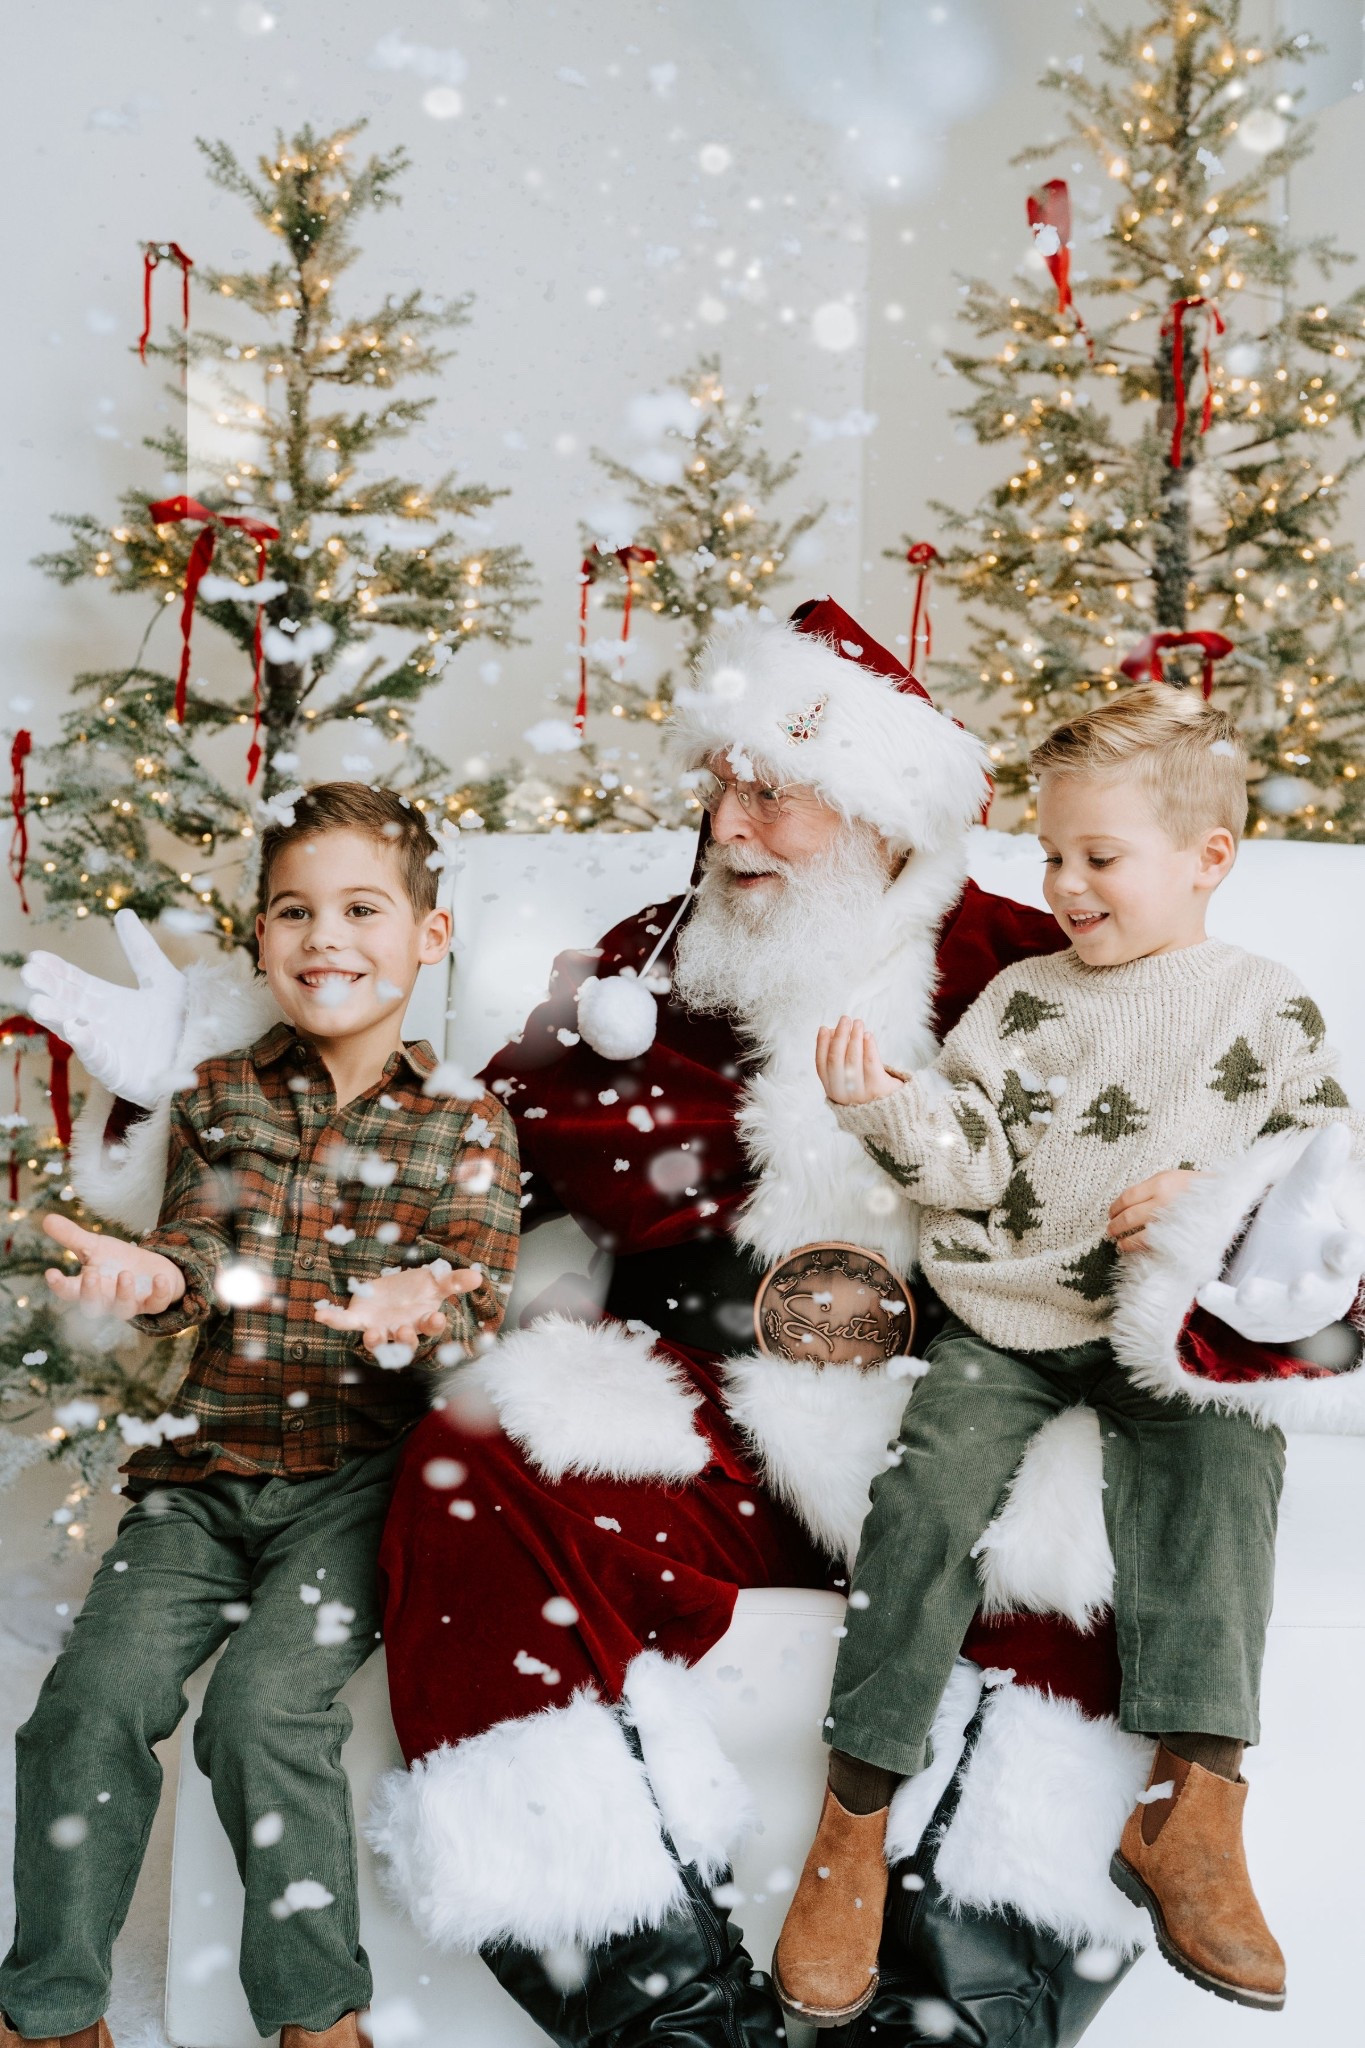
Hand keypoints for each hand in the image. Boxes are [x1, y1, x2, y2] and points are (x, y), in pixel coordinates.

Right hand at [22, 909, 187, 1110]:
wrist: (209, 1058)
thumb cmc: (185, 1022)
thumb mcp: (163, 980)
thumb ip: (142, 951)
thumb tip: (124, 913)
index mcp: (110, 1003)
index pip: (76, 983)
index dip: (57, 971)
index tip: (35, 957)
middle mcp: (104, 1026)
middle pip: (70, 1004)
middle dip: (50, 990)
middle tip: (29, 974)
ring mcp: (110, 1051)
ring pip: (77, 1032)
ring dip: (58, 1019)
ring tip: (39, 1004)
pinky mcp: (121, 1074)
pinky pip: (100, 1060)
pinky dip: (88, 1045)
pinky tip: (76, 1029)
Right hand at [43, 1213, 184, 1318]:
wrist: (149, 1270)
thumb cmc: (116, 1261)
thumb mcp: (95, 1246)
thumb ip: (71, 1236)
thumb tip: (46, 1218)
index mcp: (88, 1287)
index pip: (68, 1291)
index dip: (59, 1285)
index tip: (51, 1273)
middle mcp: (107, 1300)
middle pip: (93, 1306)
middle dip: (91, 1293)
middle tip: (90, 1275)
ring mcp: (130, 1303)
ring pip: (123, 1309)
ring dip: (124, 1293)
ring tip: (125, 1274)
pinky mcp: (153, 1302)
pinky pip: (156, 1303)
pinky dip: (159, 1292)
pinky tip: (160, 1277)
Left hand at [313, 1260, 482, 1359]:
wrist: (392, 1290)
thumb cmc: (417, 1289)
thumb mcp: (436, 1281)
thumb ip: (455, 1281)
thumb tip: (478, 1276)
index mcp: (421, 1321)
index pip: (430, 1327)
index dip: (433, 1324)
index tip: (437, 1316)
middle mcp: (401, 1330)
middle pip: (405, 1341)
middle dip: (405, 1338)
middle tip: (405, 1330)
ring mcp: (379, 1328)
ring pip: (377, 1342)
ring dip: (376, 1341)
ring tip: (374, 1334)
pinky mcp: (359, 1320)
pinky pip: (345, 1324)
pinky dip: (333, 1319)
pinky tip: (320, 1314)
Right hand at [816, 1017, 902, 1105]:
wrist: (893, 1114)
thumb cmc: (868, 1090)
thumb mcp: (850, 1079)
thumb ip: (840, 1058)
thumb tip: (834, 1031)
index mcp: (832, 1090)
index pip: (821, 1065)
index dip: (821, 1045)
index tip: (825, 1028)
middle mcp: (842, 1094)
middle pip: (836, 1060)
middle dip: (839, 1036)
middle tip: (845, 1019)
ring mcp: (859, 1093)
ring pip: (852, 1060)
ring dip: (854, 1037)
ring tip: (858, 1023)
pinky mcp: (877, 1089)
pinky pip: (870, 1064)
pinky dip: (868, 1047)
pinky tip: (868, 1035)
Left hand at [1107, 1168, 1203, 1253]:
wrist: (1229, 1201)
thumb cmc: (1199, 1189)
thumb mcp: (1174, 1178)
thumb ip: (1151, 1188)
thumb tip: (1126, 1205)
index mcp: (1161, 1183)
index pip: (1127, 1198)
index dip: (1115, 1208)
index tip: (1111, 1213)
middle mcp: (1163, 1202)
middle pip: (1128, 1217)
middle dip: (1115, 1226)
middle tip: (1110, 1230)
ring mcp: (1171, 1222)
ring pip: (1137, 1236)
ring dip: (1123, 1241)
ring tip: (1119, 1243)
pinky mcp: (1178, 1238)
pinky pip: (1151, 1245)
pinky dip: (1137, 1248)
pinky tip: (1131, 1248)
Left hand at [1197, 1125, 1364, 1343]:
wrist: (1269, 1259)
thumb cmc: (1294, 1226)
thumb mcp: (1302, 1193)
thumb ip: (1318, 1167)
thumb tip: (1337, 1128)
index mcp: (1336, 1255)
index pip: (1348, 1254)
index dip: (1348, 1252)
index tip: (1345, 1249)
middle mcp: (1318, 1289)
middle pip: (1315, 1295)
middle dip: (1308, 1293)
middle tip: (1301, 1286)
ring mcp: (1287, 1311)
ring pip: (1276, 1312)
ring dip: (1261, 1303)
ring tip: (1245, 1293)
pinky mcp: (1256, 1322)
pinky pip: (1239, 1318)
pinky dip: (1224, 1306)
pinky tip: (1205, 1292)